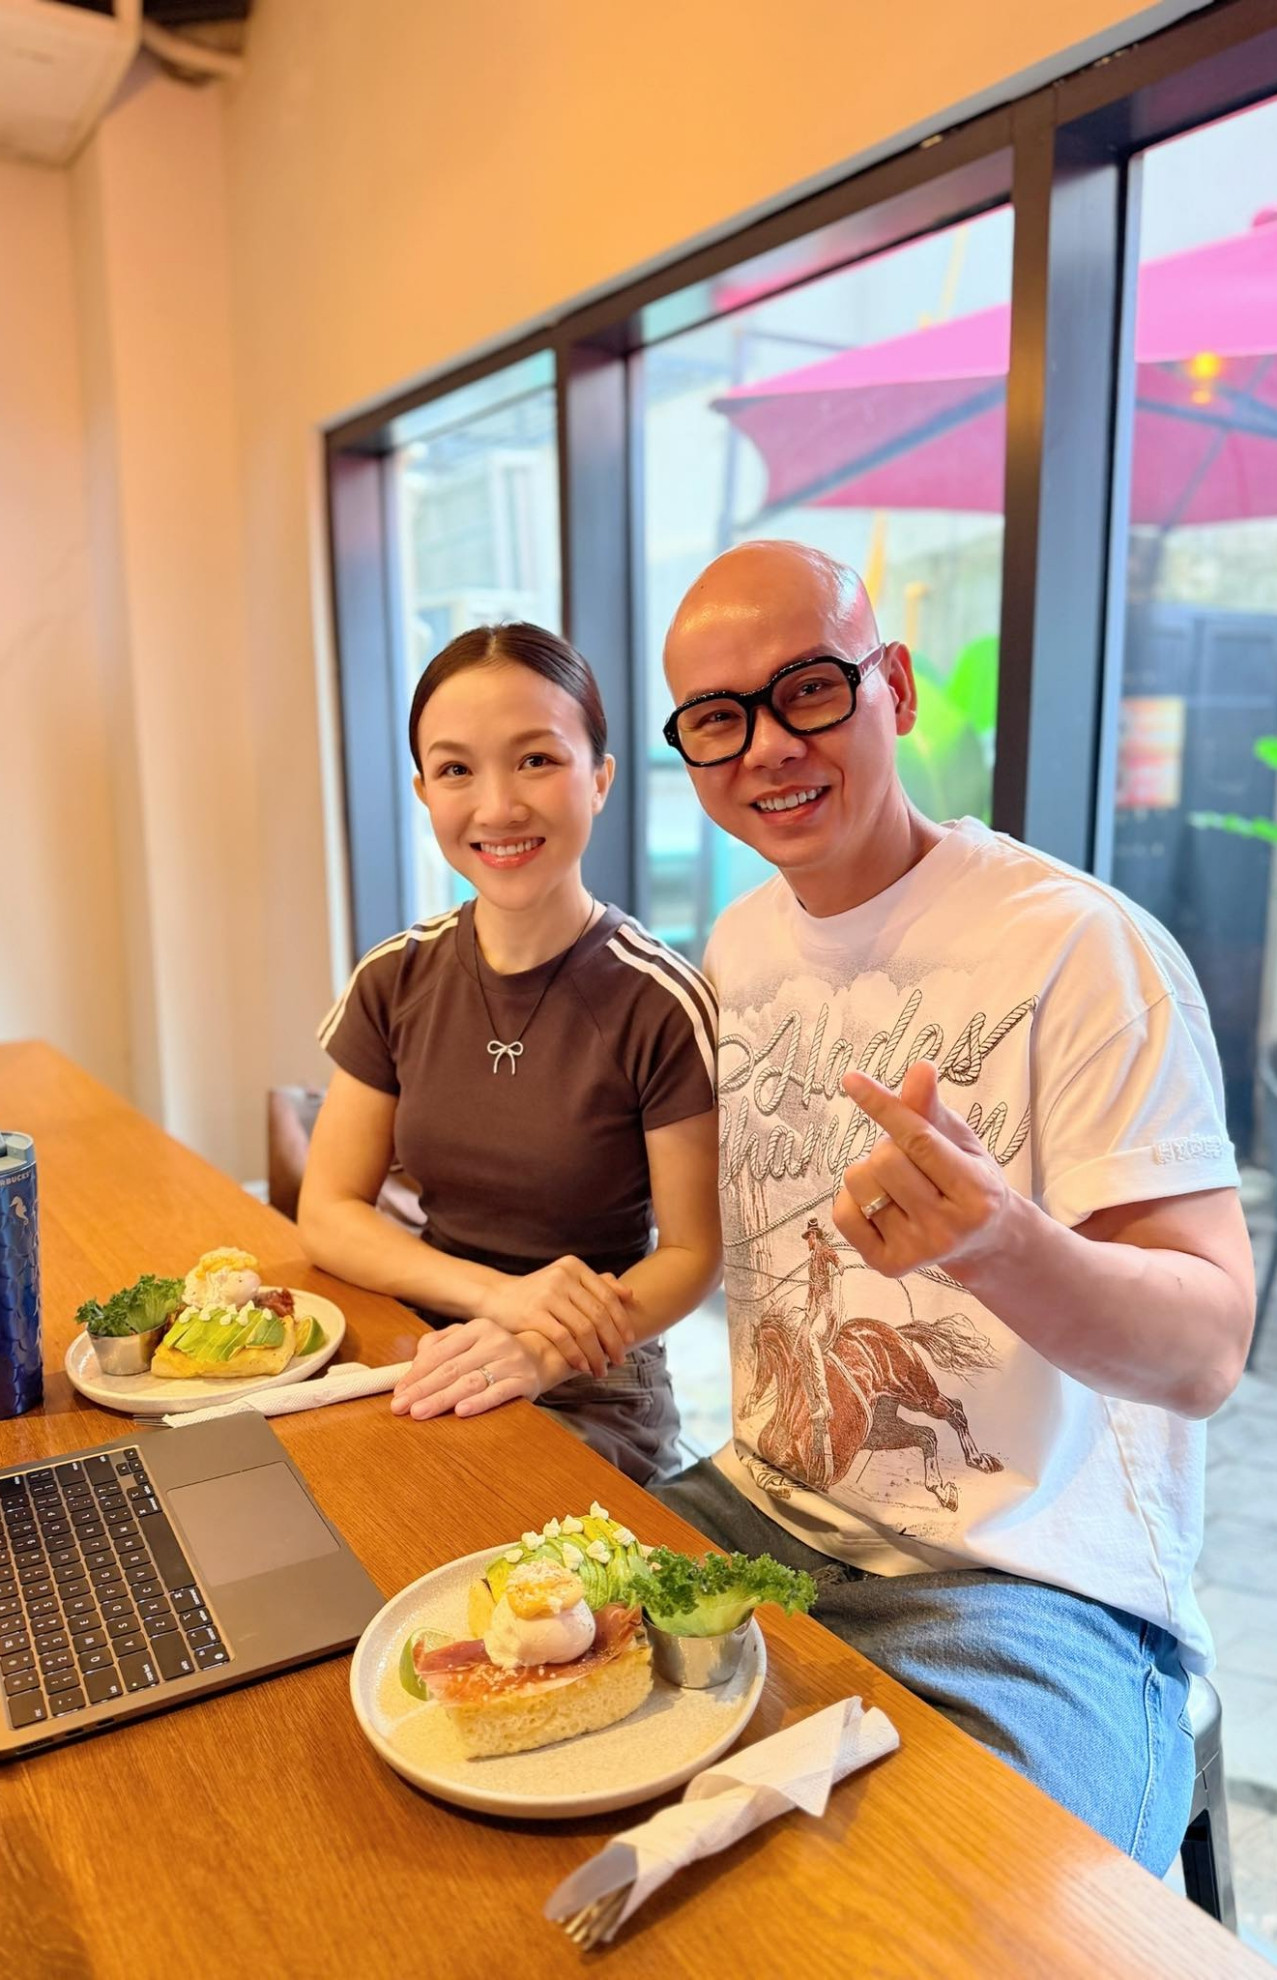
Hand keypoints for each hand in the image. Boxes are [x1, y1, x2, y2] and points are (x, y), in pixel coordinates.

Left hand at [389, 1317, 572, 1420]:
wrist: (542, 1357)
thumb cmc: (495, 1352)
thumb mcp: (468, 1339)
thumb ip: (440, 1344)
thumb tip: (415, 1360)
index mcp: (477, 1328)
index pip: (439, 1352)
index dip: (416, 1373)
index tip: (398, 1392)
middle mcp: (495, 1341)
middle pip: (452, 1368)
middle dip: (423, 1389)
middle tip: (401, 1407)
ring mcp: (512, 1361)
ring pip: (471, 1381)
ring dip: (443, 1398)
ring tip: (421, 1412)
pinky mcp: (526, 1381)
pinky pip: (499, 1393)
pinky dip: (480, 1402)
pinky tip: (461, 1411)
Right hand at [485, 1257, 634, 1377]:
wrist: (497, 1297)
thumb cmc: (538, 1293)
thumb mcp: (567, 1282)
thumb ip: (597, 1285)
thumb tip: (630, 1294)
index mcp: (574, 1267)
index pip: (607, 1296)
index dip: (622, 1321)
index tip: (630, 1341)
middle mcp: (563, 1277)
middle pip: (598, 1314)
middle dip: (613, 1342)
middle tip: (619, 1360)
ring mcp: (548, 1294)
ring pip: (584, 1329)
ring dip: (596, 1354)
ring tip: (601, 1370)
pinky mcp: (533, 1313)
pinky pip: (563, 1338)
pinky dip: (576, 1355)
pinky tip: (582, 1366)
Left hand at [833, 1062, 1009, 1277]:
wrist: (982, 1241)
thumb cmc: (968, 1178)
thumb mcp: (960, 1141)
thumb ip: (932, 1109)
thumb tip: (920, 1068)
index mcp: (976, 1192)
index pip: (918, 1140)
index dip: (883, 1106)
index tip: (851, 1079)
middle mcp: (949, 1228)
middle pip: (884, 1160)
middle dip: (888, 1147)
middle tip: (909, 1161)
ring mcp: (918, 1251)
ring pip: (859, 1183)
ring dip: (870, 1172)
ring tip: (898, 1184)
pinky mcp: (889, 1266)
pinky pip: (842, 1213)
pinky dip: (853, 1199)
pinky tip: (882, 1206)